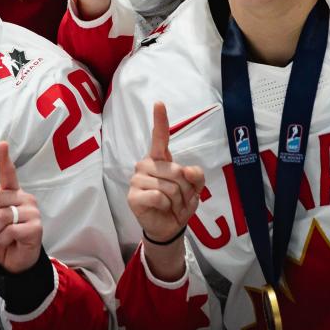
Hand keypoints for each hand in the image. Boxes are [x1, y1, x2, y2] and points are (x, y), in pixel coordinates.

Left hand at [0, 141, 42, 273]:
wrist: (11, 263)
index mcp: (10, 194)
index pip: (7, 174)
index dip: (3, 159)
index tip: (2, 144)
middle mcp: (23, 198)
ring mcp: (32, 211)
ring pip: (2, 215)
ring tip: (1, 238)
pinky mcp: (36, 226)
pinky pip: (10, 229)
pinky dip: (3, 239)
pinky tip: (10, 242)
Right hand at [128, 102, 204, 281]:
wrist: (168, 226)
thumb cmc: (179, 203)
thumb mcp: (195, 189)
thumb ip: (196, 176)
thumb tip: (187, 170)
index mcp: (160, 159)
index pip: (160, 137)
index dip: (160, 120)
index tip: (159, 103)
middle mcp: (146, 165)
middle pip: (176, 171)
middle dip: (185, 190)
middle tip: (179, 200)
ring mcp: (137, 179)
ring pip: (169, 186)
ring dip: (177, 201)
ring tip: (171, 206)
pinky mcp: (133, 195)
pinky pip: (158, 196)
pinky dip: (166, 206)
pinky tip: (161, 209)